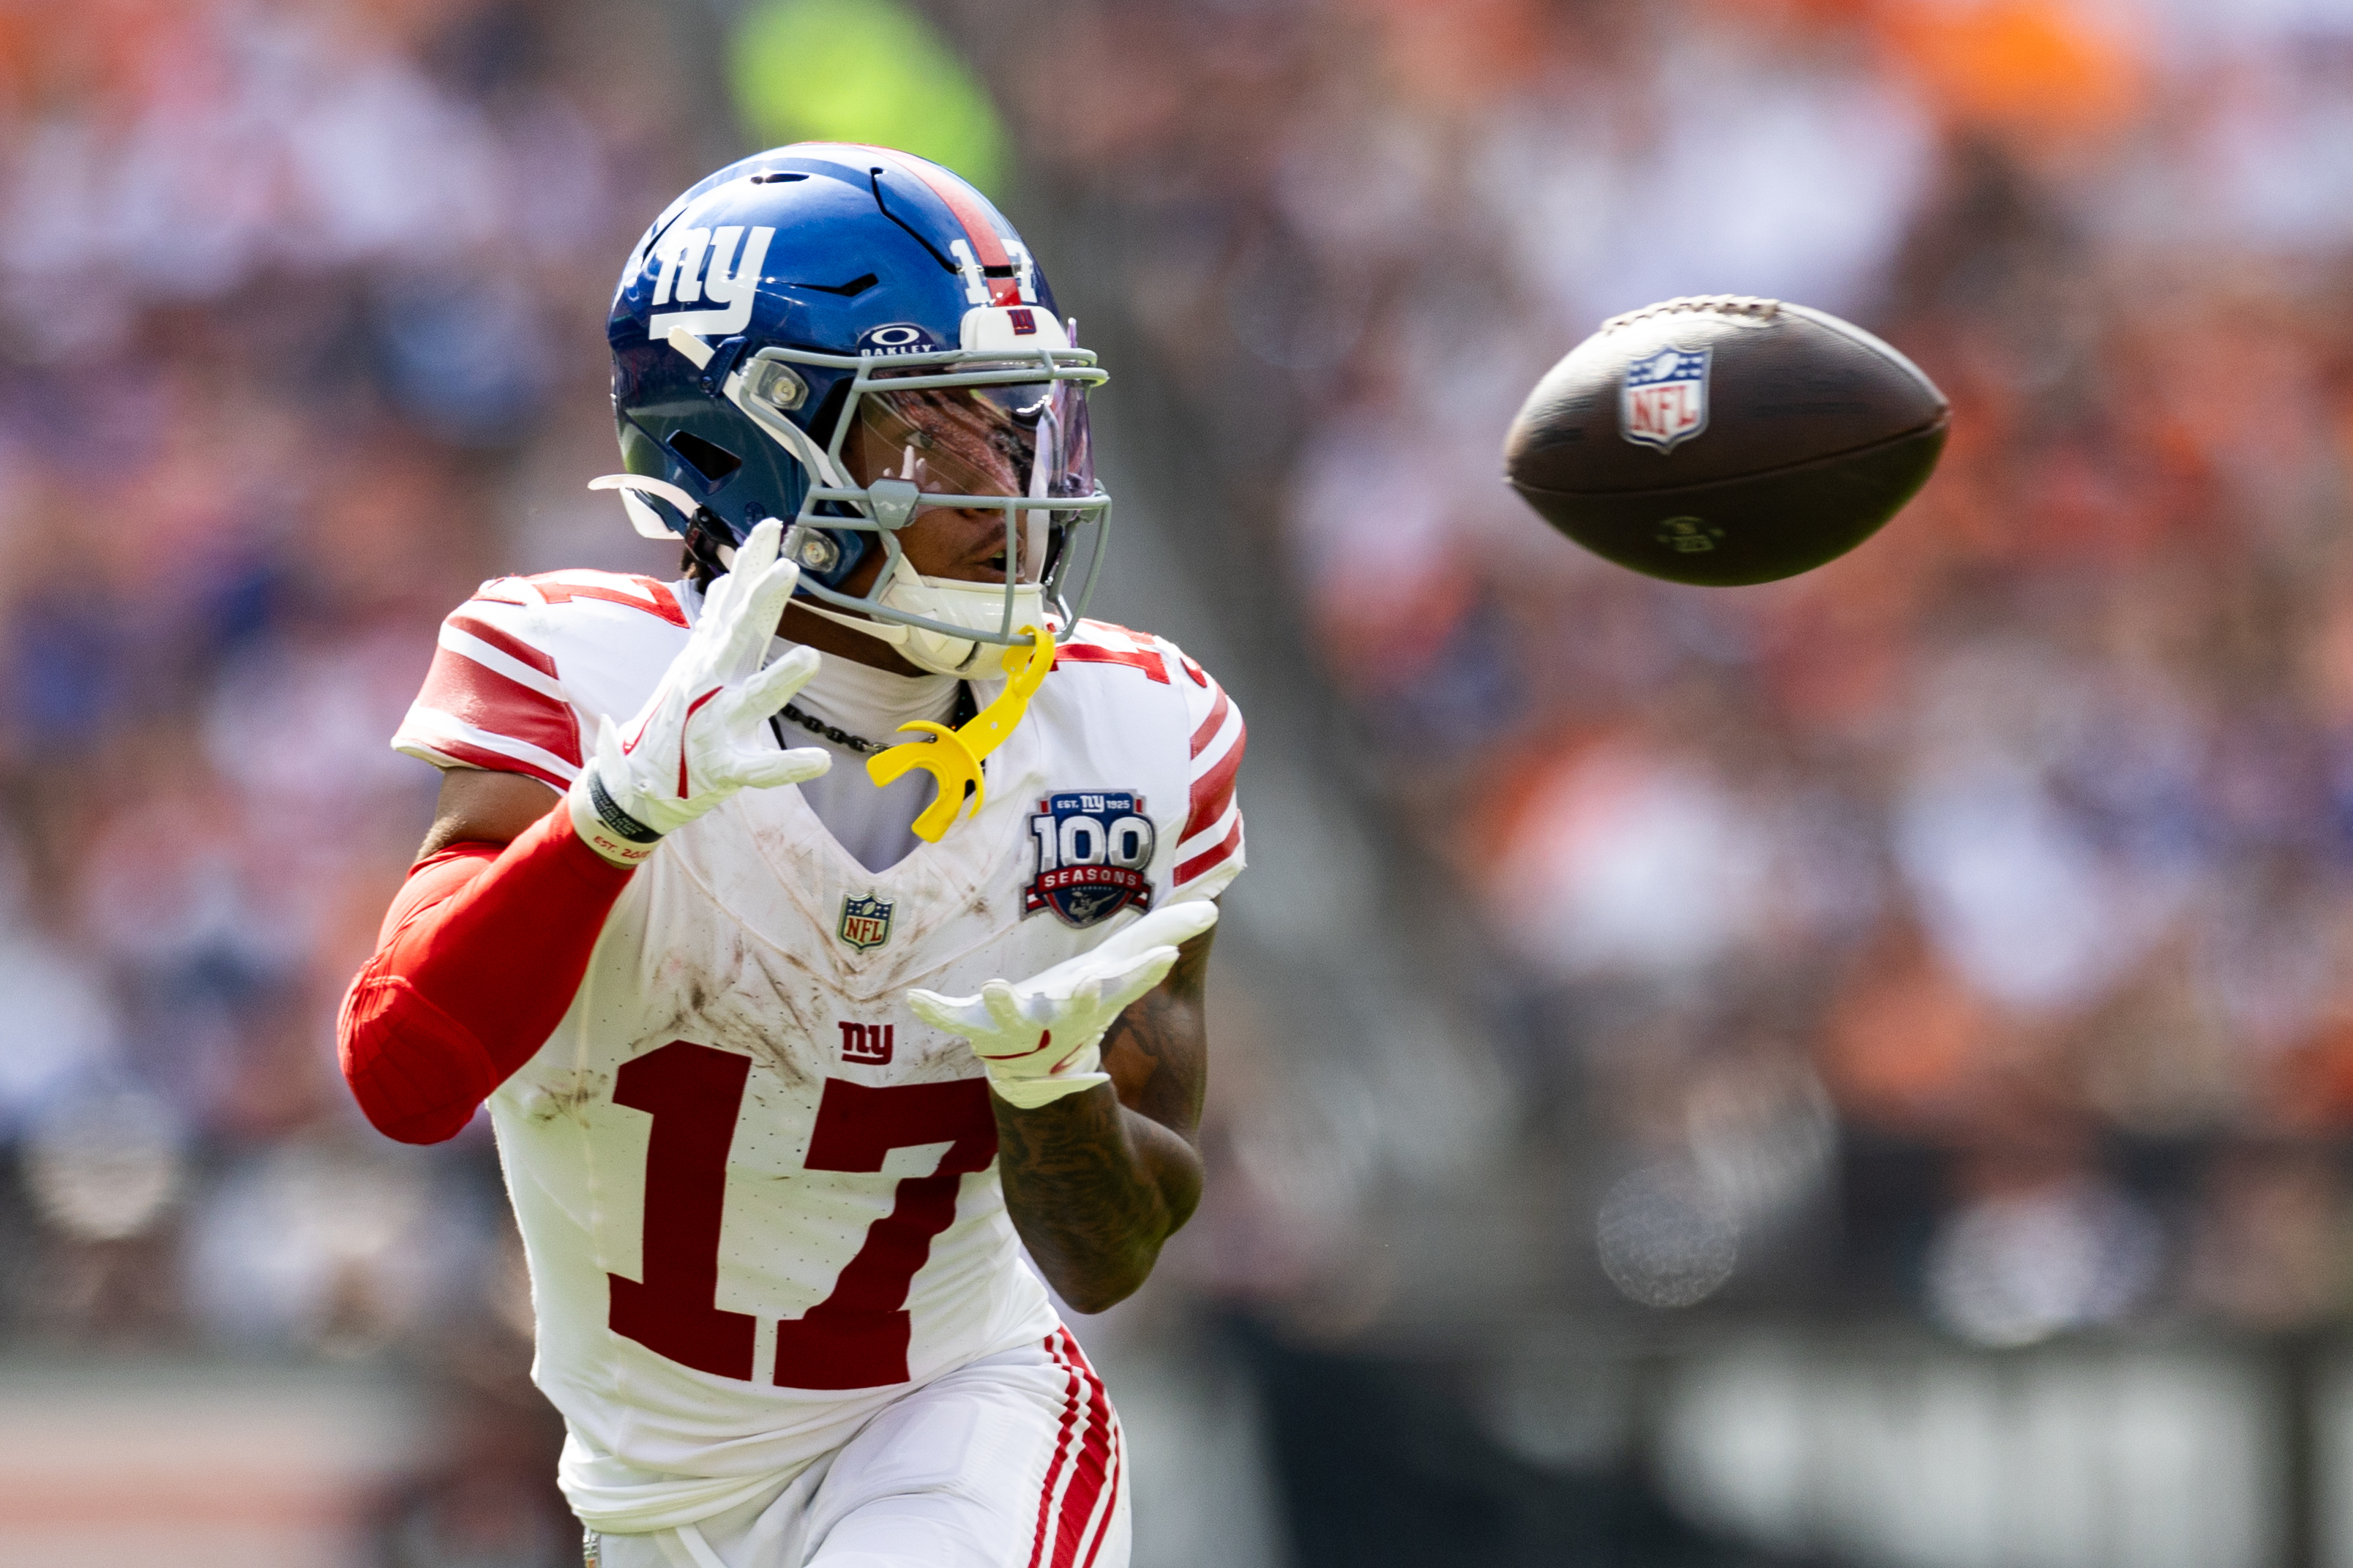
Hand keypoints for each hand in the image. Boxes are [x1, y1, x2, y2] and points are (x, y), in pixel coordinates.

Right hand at [567, 518, 831, 864]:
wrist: (639, 784)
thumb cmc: (676, 719)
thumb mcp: (694, 667)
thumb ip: (715, 625)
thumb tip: (727, 584)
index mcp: (713, 659)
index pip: (736, 603)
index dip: (751, 564)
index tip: (772, 524)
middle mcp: (713, 684)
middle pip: (740, 637)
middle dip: (761, 601)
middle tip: (786, 567)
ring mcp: (716, 725)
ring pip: (753, 699)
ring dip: (781, 679)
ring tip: (812, 658)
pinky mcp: (724, 768)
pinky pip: (759, 769)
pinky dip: (787, 766)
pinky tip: (819, 761)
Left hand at [906, 902, 1219, 1108]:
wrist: (1037, 1070)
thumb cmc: (1079, 1009)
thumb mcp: (1119, 976)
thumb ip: (1157, 942)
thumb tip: (1212, 909)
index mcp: (1090, 1005)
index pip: (1122, 989)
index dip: (1141, 975)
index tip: (1161, 955)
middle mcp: (1055, 1020)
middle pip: (1069, 1011)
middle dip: (1077, 1001)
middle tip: (1087, 985)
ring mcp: (1012, 1026)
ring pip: (1005, 1018)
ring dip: (1000, 1004)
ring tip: (996, 984)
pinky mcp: (974, 1026)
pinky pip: (951, 1018)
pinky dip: (936, 1010)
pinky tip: (916, 999)